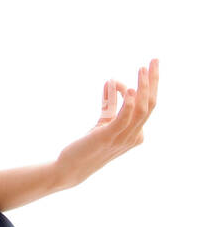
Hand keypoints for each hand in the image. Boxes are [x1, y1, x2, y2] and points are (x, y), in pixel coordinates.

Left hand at [55, 59, 158, 189]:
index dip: (143, 84)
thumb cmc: (88, 145)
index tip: (130, 72)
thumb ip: (109, 103)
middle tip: (154, 60)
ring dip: (142, 87)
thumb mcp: (103, 120)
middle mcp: (133, 136)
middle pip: (150, 105)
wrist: (72, 166)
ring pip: (141, 109)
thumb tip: (111, 81)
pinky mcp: (108, 136)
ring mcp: (123, 138)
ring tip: (142, 68)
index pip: (147, 105)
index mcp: (135, 132)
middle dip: (153, 81)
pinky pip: (124, 119)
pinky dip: (129, 104)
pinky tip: (129, 89)